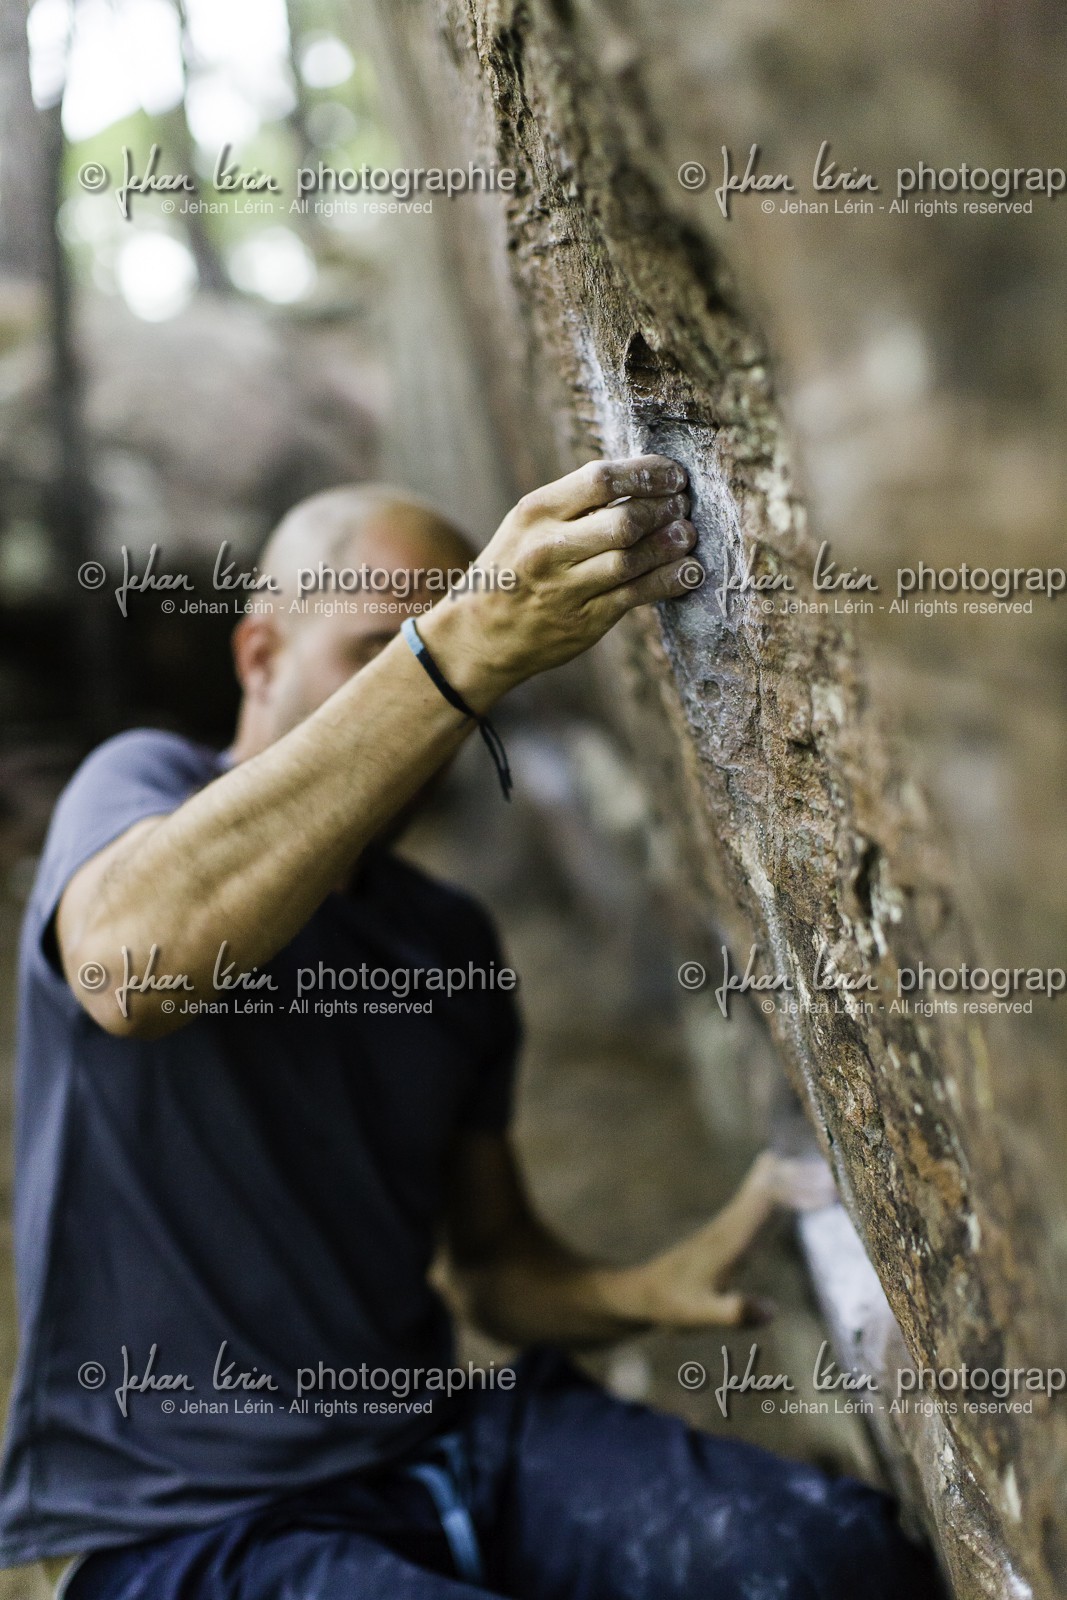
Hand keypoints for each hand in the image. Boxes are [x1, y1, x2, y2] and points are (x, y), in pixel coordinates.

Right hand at [418, 455, 698, 711]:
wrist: (479, 635)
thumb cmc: (512, 570)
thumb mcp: (528, 525)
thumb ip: (576, 503)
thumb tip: (642, 480)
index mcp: (535, 512)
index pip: (601, 479)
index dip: (646, 473)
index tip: (672, 475)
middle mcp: (549, 548)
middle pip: (624, 519)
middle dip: (664, 508)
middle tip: (683, 505)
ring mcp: (567, 587)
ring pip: (634, 558)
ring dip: (671, 544)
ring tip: (688, 534)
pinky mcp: (586, 621)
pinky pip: (638, 595)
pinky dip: (670, 580)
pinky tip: (688, 570)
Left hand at [605, 1151, 837, 1329]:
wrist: (644, 1291)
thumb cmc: (673, 1304)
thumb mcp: (700, 1315)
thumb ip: (734, 1313)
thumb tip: (773, 1311)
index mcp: (730, 1239)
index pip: (766, 1203)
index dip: (796, 1192)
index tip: (829, 1186)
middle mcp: (732, 1223)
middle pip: (769, 1186)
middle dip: (801, 1175)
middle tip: (840, 1167)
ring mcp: (730, 1222)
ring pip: (764, 1187)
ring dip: (793, 1175)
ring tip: (826, 1163)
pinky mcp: (730, 1227)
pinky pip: (759, 1197)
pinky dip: (780, 1183)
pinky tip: (790, 1169)